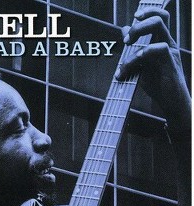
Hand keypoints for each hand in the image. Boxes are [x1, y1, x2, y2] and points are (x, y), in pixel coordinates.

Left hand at [115, 7, 190, 131]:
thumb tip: (124, 31)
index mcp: (161, 42)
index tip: (132, 21)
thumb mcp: (141, 66)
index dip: (147, 13)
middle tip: (127, 40)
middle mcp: (167, 43)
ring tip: (124, 58)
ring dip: (137, 37)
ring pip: (159, 27)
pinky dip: (140, 55)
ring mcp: (170, 52)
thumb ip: (133, 49)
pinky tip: (128, 68)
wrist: (171, 102)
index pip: (158, 17)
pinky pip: (158, 48)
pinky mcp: (170, 62)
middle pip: (159, 18)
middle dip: (140, 23)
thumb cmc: (157, 85)